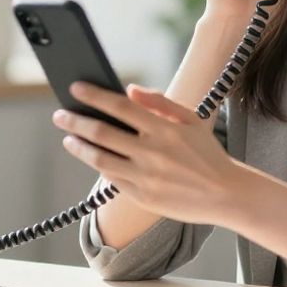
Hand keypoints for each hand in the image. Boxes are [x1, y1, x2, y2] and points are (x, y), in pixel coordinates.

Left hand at [53, 81, 244, 225]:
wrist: (226, 193)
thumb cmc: (207, 153)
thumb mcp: (191, 119)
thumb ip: (159, 102)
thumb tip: (129, 90)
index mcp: (164, 129)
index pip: (120, 107)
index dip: (94, 96)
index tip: (76, 89)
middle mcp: (153, 152)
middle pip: (102, 133)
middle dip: (75, 122)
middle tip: (60, 115)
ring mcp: (146, 177)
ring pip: (100, 159)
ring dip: (79, 147)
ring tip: (68, 139)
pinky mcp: (143, 197)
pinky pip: (112, 180)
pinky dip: (99, 167)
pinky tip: (92, 158)